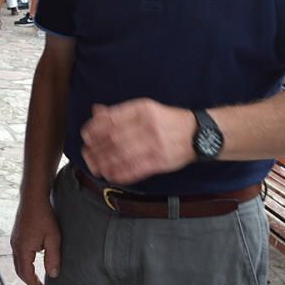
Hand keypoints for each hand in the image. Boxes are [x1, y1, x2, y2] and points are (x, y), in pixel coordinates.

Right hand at [10, 196, 59, 284]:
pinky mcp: (16, 235)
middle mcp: (15, 246)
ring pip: (17, 262)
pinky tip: (31, 261)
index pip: (26, 273)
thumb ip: (53, 258)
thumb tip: (53, 274)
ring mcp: (14, 240)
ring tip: (36, 277)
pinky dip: (23, 262)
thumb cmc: (44, 216)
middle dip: (28, 280)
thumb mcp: (53, 238)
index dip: (34, 284)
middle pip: (19, 270)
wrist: (33, 197)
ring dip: (26, 272)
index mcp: (23, 249)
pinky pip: (17, 254)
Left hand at [80, 99, 195, 184]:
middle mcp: (148, 125)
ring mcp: (155, 144)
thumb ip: (120, 112)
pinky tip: (110, 175)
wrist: (198, 134)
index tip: (86, 135)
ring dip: (104, 163)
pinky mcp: (161, 162)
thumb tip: (96, 112)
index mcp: (143, 109)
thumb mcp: (145, 109)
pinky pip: (136, 169)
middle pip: (114, 138)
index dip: (95, 129)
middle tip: (87, 153)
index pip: (112, 119)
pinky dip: (120, 173)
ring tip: (94, 166)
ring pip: (122, 155)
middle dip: (97, 148)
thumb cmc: (166, 120)